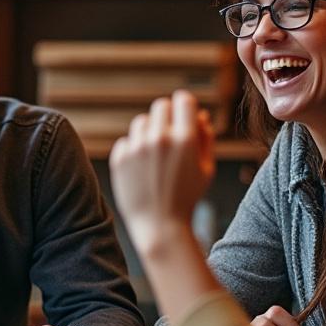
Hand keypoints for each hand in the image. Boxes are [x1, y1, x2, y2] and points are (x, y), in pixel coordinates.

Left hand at [109, 91, 215, 255]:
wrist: (159, 226)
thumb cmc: (187, 197)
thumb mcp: (206, 168)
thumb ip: (205, 138)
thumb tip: (199, 114)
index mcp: (185, 139)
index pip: (183, 99)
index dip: (185, 105)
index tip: (184, 114)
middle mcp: (160, 139)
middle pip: (160, 105)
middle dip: (167, 116)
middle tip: (170, 136)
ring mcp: (137, 147)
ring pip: (141, 122)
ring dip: (149, 132)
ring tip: (155, 156)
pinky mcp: (119, 158)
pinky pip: (126, 140)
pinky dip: (133, 150)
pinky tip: (141, 169)